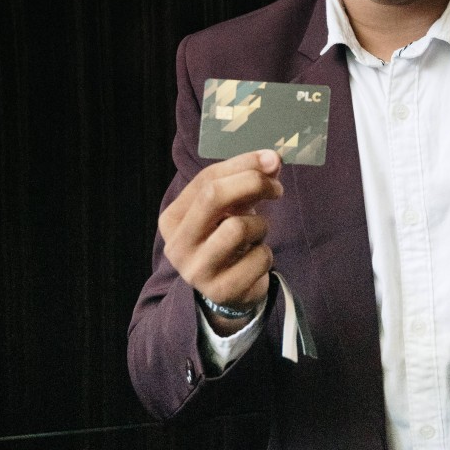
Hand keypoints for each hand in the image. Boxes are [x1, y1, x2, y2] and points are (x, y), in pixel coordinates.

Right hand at [159, 150, 283, 333]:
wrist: (228, 290)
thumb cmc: (227, 238)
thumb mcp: (230, 207)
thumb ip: (246, 181)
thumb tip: (273, 159)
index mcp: (173, 218)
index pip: (206, 179)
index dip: (243, 164)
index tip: (272, 159)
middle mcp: (177, 244)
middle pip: (213, 196)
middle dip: (252, 183)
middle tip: (277, 188)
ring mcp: (196, 271)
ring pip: (238, 227)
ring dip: (260, 225)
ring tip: (257, 233)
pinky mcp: (221, 291)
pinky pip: (258, 258)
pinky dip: (265, 254)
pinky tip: (255, 259)